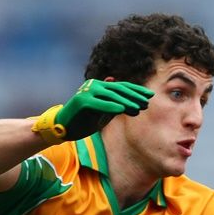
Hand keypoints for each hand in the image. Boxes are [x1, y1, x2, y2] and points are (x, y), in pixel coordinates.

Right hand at [32, 80, 153, 143]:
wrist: (63, 128)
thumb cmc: (84, 120)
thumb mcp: (103, 112)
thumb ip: (115, 104)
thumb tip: (131, 101)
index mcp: (100, 86)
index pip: (122, 86)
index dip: (136, 90)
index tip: (150, 96)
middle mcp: (93, 85)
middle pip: (118, 89)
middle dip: (134, 96)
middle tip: (148, 101)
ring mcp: (86, 92)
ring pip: (111, 96)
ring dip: (126, 102)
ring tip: (139, 107)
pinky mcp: (81, 101)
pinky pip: (99, 104)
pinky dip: (111, 106)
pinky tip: (122, 110)